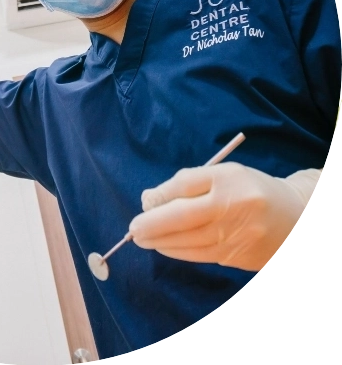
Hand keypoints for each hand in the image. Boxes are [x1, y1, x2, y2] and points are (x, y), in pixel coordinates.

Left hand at [128, 163, 320, 270]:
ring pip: (189, 241)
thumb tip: (149, 199)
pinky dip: (178, 252)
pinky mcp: (239, 256)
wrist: (297, 218)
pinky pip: (201, 255)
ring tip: (142, 239)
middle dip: (153, 225)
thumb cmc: (250, 190)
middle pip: (183, 217)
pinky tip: (165, 247)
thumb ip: (186, 183)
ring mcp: (237, 235)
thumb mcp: (223, 175)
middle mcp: (233, 206)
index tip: (144, 202)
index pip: (187, 184)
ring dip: (161, 242)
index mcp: (229, 179)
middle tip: (133, 230)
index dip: (161, 195)